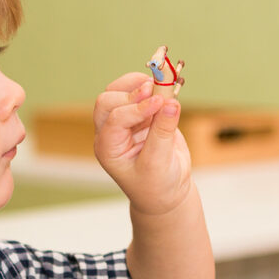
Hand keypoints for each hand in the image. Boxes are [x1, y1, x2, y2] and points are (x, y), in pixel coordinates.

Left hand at [93, 72, 191, 214]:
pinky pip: (140, 94)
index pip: (115, 119)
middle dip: (131, 93)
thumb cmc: (156, 185)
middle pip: (108, 101)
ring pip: (120, 92)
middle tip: (155, 89)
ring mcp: (125, 122)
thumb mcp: (158, 163)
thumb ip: (162, 132)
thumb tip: (170, 102)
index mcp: (107, 147)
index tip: (159, 103)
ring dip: (138, 84)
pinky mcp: (141, 116)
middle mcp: (110, 132)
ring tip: (160, 84)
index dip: (137, 108)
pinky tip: (165, 89)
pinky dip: (151, 87)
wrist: (166, 193)